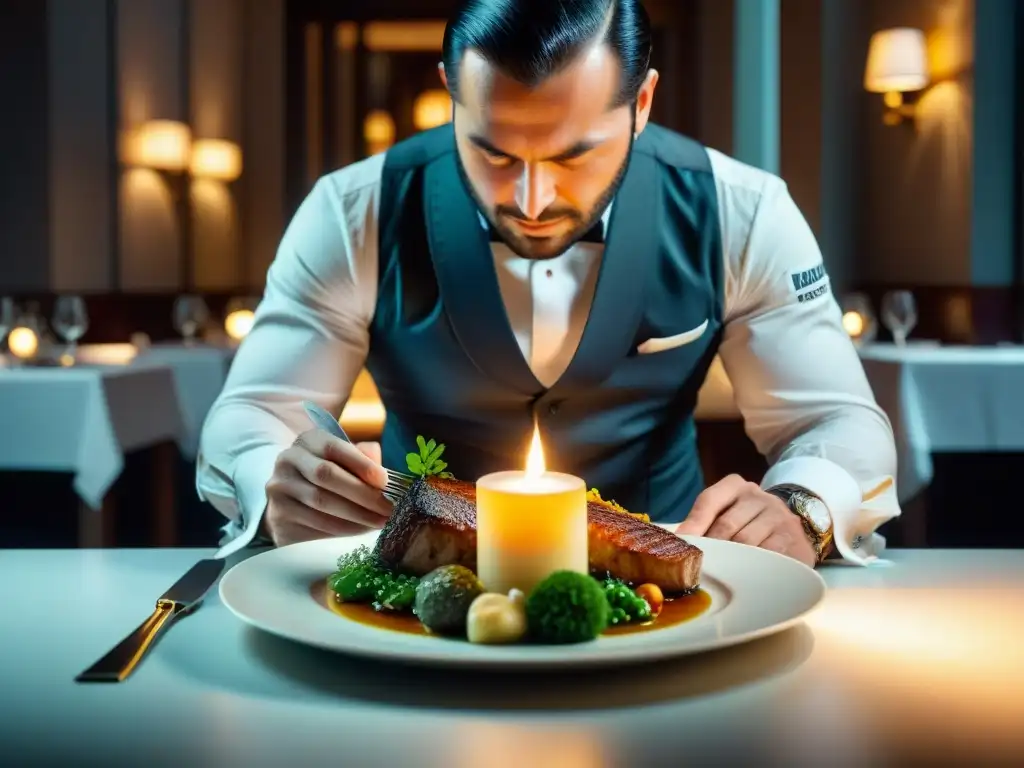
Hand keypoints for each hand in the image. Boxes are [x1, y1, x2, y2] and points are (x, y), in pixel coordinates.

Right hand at [264, 429, 392, 545]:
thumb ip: (363, 459)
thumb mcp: (342, 460)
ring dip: (357, 515)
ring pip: (321, 503)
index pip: (333, 447)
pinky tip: (361, 530)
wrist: (290, 503)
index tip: (385, 481)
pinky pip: (315, 525)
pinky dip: (344, 529)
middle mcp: (287, 461)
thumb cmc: (327, 478)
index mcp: (307, 441)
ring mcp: (279, 491)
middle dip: (363, 493)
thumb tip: (383, 475)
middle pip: (326, 475)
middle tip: (389, 508)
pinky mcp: (279, 519)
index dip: (361, 464)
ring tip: (380, 522)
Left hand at [675, 474, 815, 566]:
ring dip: (730, 559)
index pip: (709, 501)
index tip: (682, 543)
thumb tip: (677, 542)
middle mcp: (757, 496)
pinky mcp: (792, 537)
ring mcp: (777, 515)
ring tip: (719, 574)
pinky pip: (766, 554)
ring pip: (745, 541)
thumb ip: (704, 523)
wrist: (793, 528)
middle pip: (726, 524)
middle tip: (697, 566)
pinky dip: (752, 566)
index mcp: (734, 486)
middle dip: (711, 547)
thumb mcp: (727, 514)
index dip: (694, 524)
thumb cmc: (748, 523)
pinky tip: (744, 575)